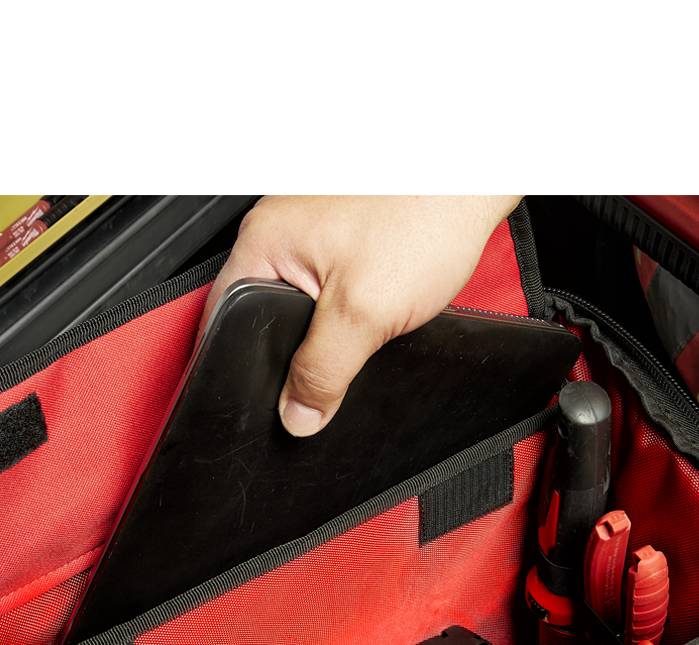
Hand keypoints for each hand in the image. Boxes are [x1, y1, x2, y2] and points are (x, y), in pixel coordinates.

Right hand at [201, 195, 521, 435]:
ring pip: (300, 303)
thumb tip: (297, 414)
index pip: (223, 320)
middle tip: (323, 370)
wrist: (476, 175)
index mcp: (264, 242)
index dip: (240, 365)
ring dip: (326, 329)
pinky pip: (330, 284)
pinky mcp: (348, 231)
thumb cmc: (424, 213)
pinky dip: (351, 306)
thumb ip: (322, 371)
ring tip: (358, 333)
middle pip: (261, 315)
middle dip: (291, 352)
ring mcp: (314, 226)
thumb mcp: (363, 313)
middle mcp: (281, 228)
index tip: (265, 398)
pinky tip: (377, 310)